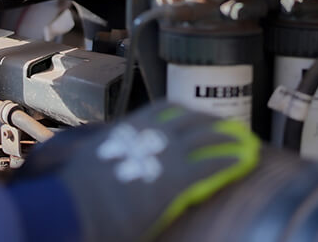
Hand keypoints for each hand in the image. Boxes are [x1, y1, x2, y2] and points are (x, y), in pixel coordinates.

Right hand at [20, 102, 259, 241]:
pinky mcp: (174, 179)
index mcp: (128, 129)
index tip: (195, 114)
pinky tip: (243, 160)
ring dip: (227, 136)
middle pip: (190, 118)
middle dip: (211, 121)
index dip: (184, 112)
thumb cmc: (74, 192)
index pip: (163, 110)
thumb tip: (106, 156)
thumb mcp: (90, 161)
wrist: (74, 207)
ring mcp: (163, 154)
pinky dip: (230, 160)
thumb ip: (107, 153)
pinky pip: (211, 164)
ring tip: (243, 141)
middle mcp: (148, 135)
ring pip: (205, 136)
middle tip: (226, 126)